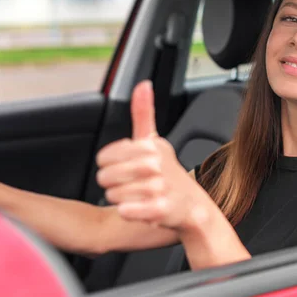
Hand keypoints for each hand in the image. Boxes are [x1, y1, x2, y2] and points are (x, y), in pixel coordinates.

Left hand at [96, 81, 212, 231]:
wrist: (192, 206)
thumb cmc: (168, 173)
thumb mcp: (155, 141)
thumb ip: (144, 113)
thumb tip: (143, 84)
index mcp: (150, 146)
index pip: (104, 158)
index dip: (109, 166)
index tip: (124, 168)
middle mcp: (155, 164)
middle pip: (105, 177)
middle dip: (113, 185)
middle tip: (130, 186)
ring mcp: (159, 187)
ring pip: (113, 196)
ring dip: (121, 200)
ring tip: (137, 197)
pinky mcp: (159, 210)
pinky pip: (125, 211)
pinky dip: (128, 213)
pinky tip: (140, 209)